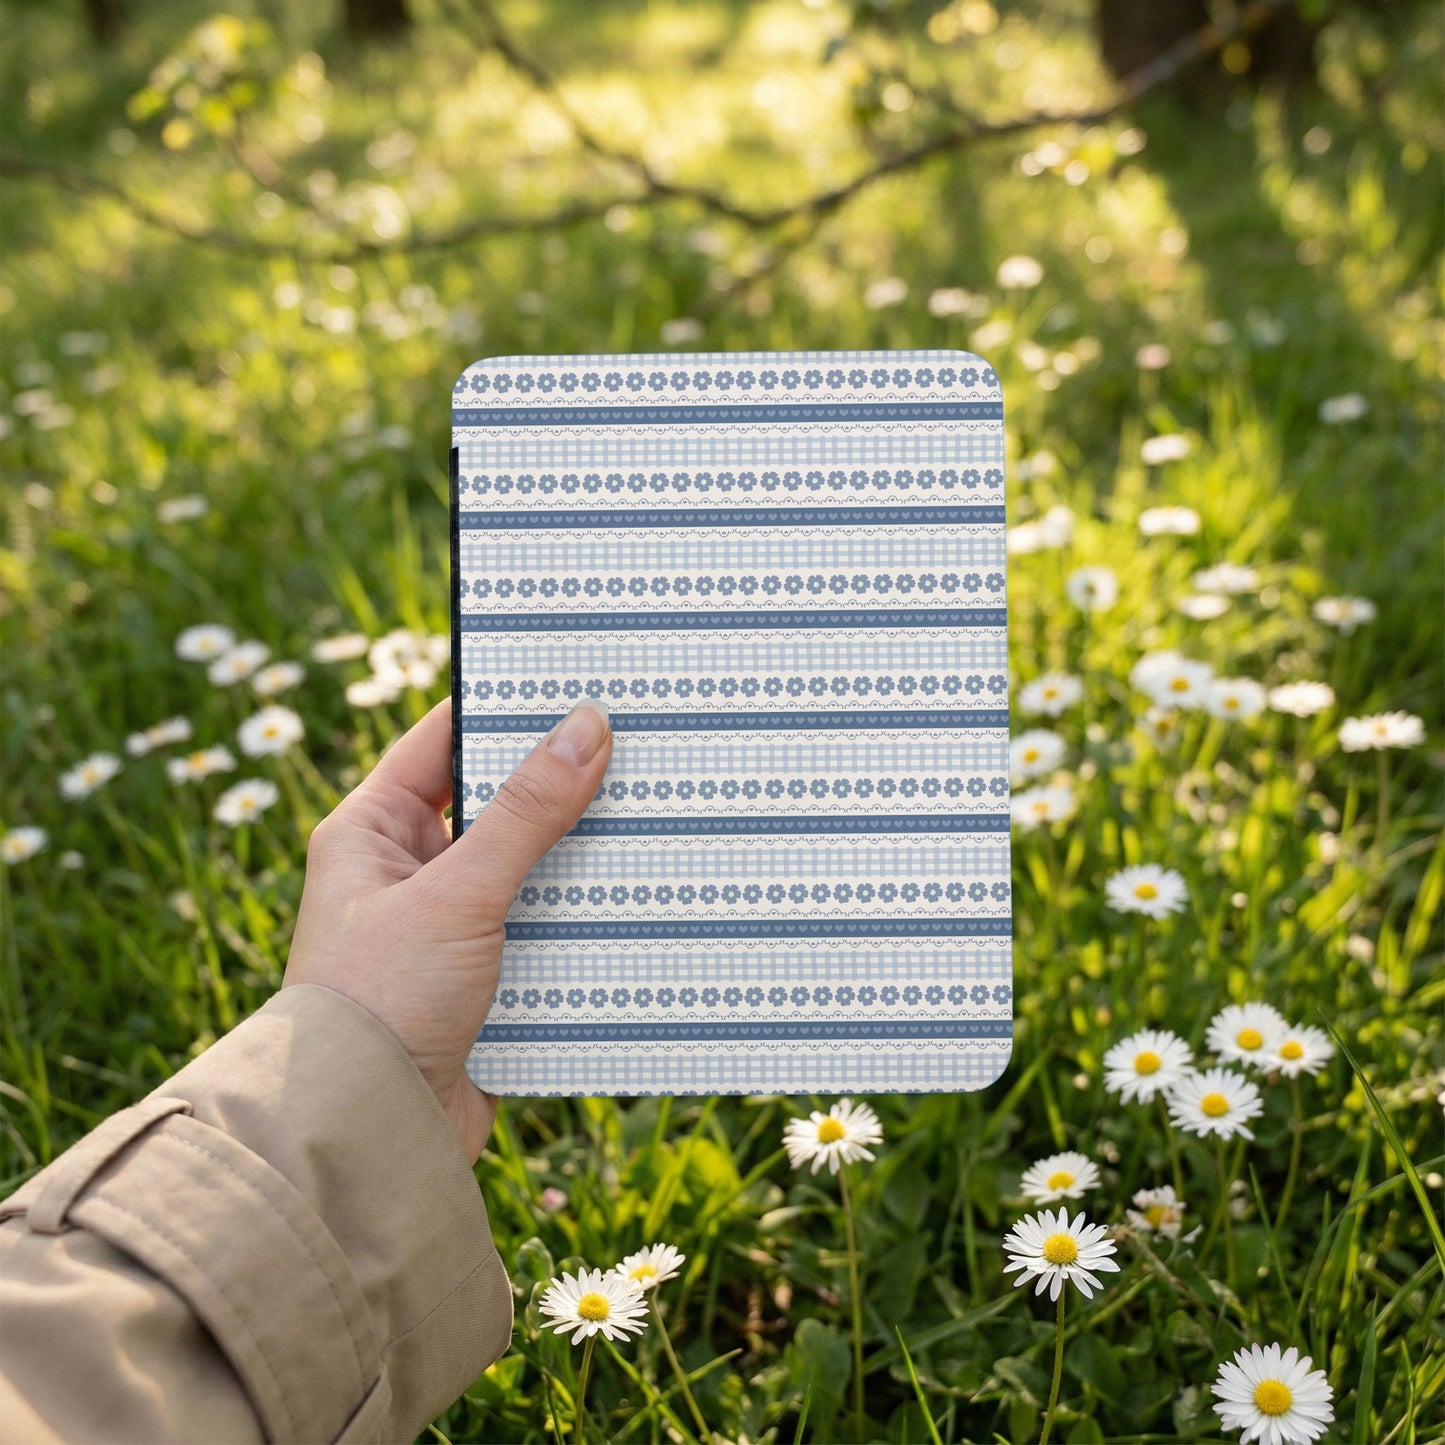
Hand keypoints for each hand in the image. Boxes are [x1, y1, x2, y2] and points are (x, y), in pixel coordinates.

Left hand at [285, 697, 612, 1161]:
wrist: (367, 1137)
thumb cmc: (380, 1001)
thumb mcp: (458, 892)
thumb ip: (526, 812)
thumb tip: (587, 725)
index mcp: (371, 831)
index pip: (442, 739)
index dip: (503, 705)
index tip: (572, 679)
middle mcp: (406, 873)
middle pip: (494, 803)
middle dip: (557, 781)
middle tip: (633, 742)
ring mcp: (446, 929)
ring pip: (526, 868)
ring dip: (577, 854)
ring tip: (653, 812)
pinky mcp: (482, 981)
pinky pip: (542, 930)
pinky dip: (581, 917)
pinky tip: (638, 896)